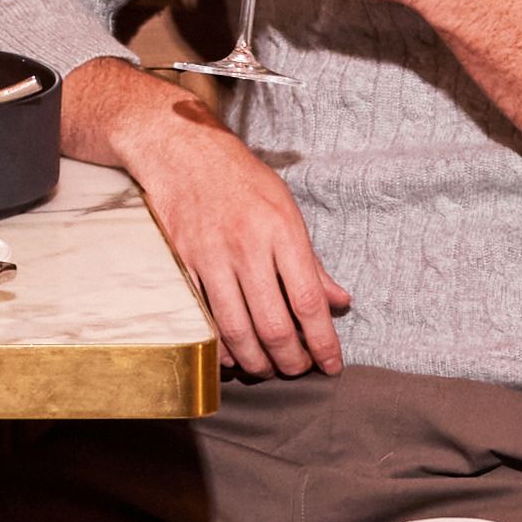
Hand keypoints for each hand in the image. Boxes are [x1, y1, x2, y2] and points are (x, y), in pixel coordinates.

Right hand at [72, 64, 352, 378]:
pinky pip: (202, 318)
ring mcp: (211, 257)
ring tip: (268, 368)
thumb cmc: (241, 179)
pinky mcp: (182, 264)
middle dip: (290, 361)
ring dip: (256, 362)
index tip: (332, 365)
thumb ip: (312, 260)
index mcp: (281, 230)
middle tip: (298, 371)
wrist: (182, 150)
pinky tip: (232, 356)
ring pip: (236, 330)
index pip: (308, 301)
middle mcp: (247, 246)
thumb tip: (339, 300)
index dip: (323, 341)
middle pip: (273, 325)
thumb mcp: (286, 208)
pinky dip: (219, 346)